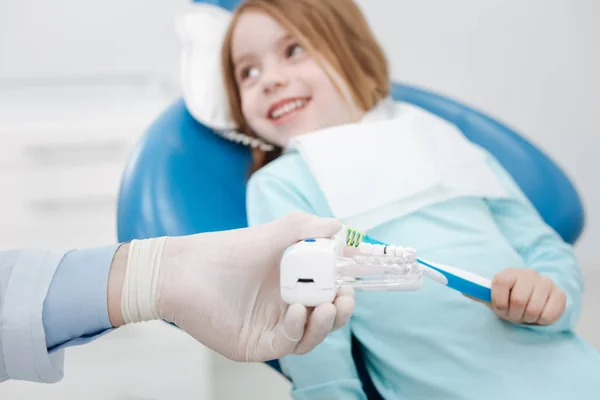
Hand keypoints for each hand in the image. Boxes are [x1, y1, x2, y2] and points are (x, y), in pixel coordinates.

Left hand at [152, 212, 353, 361]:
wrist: (186, 270)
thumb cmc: (228, 250)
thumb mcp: (273, 233)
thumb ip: (307, 228)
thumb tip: (339, 225)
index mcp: (292, 284)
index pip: (327, 292)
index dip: (343, 289)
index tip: (353, 279)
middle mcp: (285, 307)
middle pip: (324, 318)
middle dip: (340, 311)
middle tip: (345, 298)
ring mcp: (271, 328)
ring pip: (310, 336)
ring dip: (324, 324)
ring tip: (326, 307)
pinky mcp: (256, 345)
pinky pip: (286, 345)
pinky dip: (297, 330)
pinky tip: (297, 312)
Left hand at [470, 268, 565, 325]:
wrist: (536, 298)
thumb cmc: (509, 299)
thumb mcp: (492, 296)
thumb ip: (478, 293)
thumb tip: (463, 288)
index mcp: (508, 273)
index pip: (500, 284)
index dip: (499, 301)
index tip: (501, 307)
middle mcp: (528, 274)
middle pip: (519, 301)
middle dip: (514, 314)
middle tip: (515, 314)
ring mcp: (545, 282)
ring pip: (534, 310)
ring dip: (528, 318)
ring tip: (526, 314)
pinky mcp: (560, 294)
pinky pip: (549, 315)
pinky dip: (541, 321)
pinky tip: (539, 315)